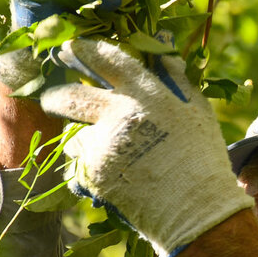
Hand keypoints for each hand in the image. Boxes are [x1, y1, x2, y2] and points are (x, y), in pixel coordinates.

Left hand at [39, 40, 251, 256]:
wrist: (195, 209)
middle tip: (54, 99)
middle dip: (57, 96)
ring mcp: (103, 144)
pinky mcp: (94, 173)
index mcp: (147, 93)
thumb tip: (163, 56)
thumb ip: (177, 80)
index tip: (71, 48)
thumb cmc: (203, 158)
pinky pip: (79, 164)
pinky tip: (111, 172)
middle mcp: (119, 113)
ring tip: (101, 149)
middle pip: (70, 96)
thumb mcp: (198, 111)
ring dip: (78, 138)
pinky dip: (89, 166)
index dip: (85, 50)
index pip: (106, 59)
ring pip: (71, 135)